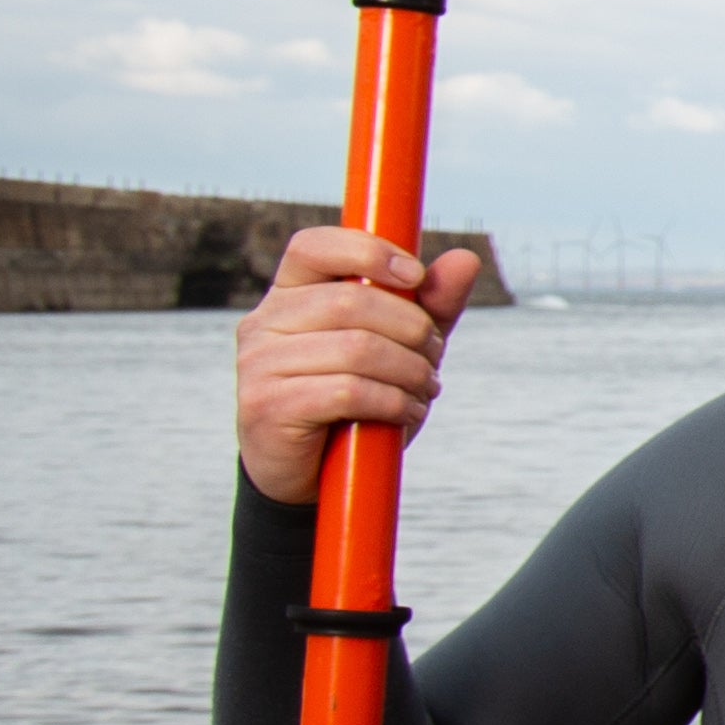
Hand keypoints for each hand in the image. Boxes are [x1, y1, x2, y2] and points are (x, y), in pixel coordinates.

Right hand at [233, 226, 485, 503]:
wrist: (312, 477)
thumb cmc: (354, 403)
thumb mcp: (398, 348)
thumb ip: (428, 306)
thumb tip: (467, 258)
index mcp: (288, 295)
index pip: (314, 246)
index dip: (368, 251)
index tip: (415, 276)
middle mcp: (264, 323)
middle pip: (352, 303)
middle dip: (413, 329)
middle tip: (434, 357)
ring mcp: (258, 364)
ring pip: (356, 349)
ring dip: (410, 371)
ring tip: (425, 389)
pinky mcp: (267, 406)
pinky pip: (347, 391)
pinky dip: (393, 402)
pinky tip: (407, 412)